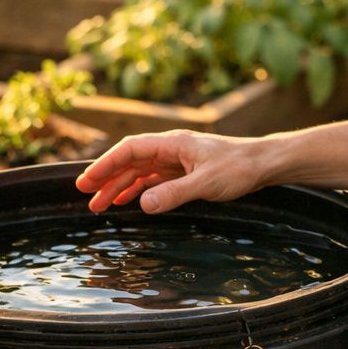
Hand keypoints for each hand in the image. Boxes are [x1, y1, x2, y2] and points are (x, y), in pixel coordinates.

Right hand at [75, 130, 268, 213]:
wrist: (263, 164)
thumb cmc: (238, 168)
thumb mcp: (205, 183)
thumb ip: (173, 194)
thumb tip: (142, 204)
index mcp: (172, 143)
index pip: (130, 150)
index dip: (105, 164)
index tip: (87, 181)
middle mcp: (170, 149)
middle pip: (130, 161)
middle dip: (106, 177)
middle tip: (85, 196)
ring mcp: (176, 160)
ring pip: (139, 172)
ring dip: (119, 187)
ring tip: (99, 205)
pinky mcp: (184, 172)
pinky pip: (153, 180)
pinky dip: (138, 191)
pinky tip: (127, 202)